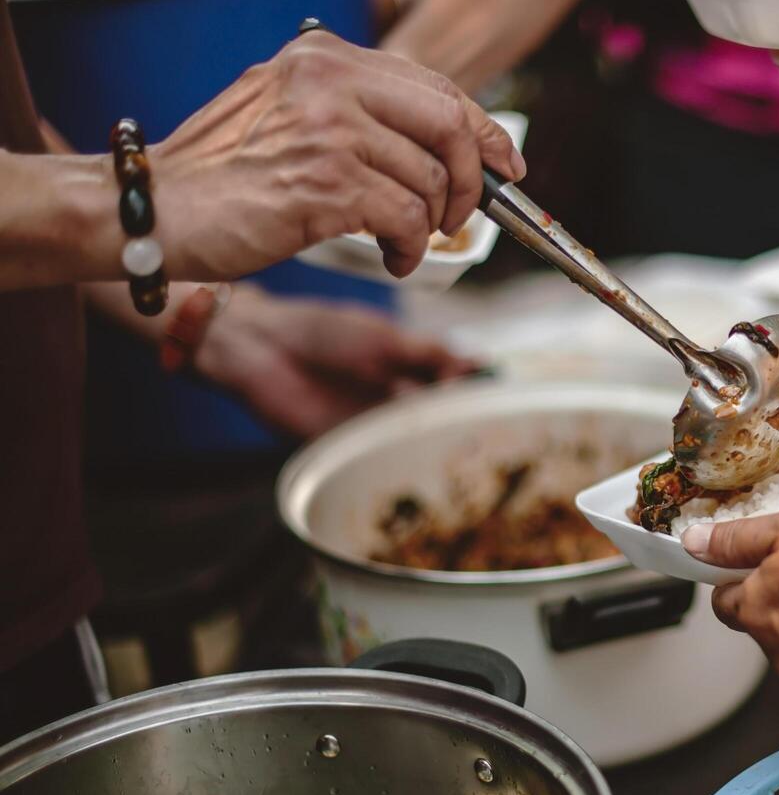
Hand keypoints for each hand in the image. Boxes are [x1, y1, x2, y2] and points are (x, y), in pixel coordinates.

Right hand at [150, 30, 524, 280]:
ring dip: (430, 225)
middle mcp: (328, 81)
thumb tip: (443, 143)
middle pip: (449, 126)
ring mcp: (329, 131)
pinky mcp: (328, 185)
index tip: (505, 165)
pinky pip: (408, 220)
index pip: (435, 85)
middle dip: (472, 179)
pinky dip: (410, 248)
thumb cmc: (224, 174)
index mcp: (323, 57)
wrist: (157, 208)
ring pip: (430, 181)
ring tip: (404, 242)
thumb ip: (355, 111)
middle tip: (461, 216)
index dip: (482, 130)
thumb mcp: (287, 112)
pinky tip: (392, 257)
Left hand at [195, 283, 477, 436]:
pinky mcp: (349, 448)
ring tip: (464, 447)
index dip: (479, 394)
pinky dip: (402, 463)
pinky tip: (421, 462)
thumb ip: (428, 354)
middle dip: (466, 424)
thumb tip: (474, 366)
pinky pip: (382, 461)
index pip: (456, 386)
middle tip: (490, 430)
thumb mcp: (384, 337)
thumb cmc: (320, 331)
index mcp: (409, 369)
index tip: (501, 400)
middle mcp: (396, 400)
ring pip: (416, 443)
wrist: (260, 346)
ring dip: (438, 446)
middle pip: (442, 419)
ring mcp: (374, 426)